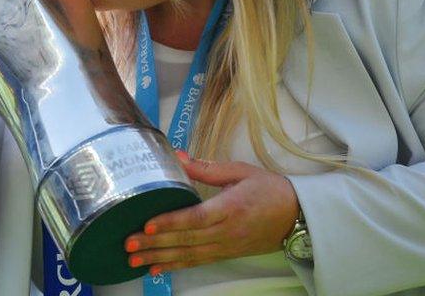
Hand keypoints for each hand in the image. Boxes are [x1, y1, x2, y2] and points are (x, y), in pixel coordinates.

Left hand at [123, 151, 300, 274]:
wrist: (296, 216)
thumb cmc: (268, 189)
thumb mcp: (240, 171)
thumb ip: (207, 168)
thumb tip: (178, 157)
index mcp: (231, 207)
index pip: (197, 217)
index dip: (171, 223)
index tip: (148, 225)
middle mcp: (227, 231)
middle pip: (187, 239)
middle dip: (155, 244)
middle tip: (128, 244)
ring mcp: (226, 246)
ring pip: (189, 255)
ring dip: (159, 258)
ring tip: (133, 261)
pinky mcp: (226, 254)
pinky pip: (197, 262)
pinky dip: (175, 267)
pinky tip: (156, 269)